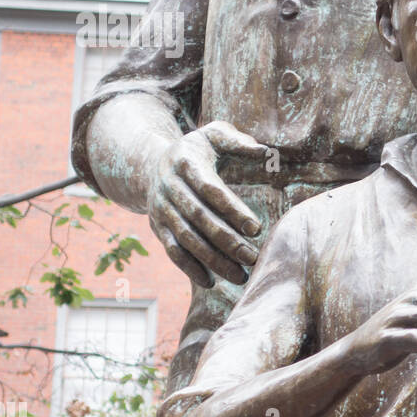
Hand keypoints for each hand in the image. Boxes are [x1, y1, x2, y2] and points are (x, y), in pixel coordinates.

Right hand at [147, 121, 272, 287]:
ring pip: (186, 239)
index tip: (256, 228)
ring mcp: (160, 209)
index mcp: (186, 163)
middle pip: (199, 219)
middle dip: (227, 241)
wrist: (153, 163)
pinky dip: (189, 269)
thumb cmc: (198, 150)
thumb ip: (238, 141)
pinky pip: (172, 251)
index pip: (210, 190)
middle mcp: (169, 188)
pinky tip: (211, 283)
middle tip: (254, 258)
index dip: (232, 210)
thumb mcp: (215, 134)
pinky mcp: (157, 227)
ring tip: (241, 276)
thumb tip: (264, 151)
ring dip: (213, 261)